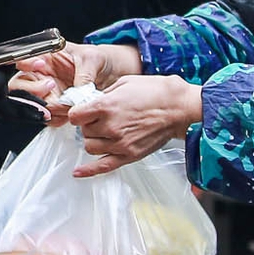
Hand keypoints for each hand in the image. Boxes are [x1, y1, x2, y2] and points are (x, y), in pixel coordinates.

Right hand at [16, 43, 143, 120]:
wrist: (111, 75)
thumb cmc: (98, 59)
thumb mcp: (92, 59)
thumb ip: (83, 75)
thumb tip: (77, 93)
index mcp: (45, 58)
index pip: (23, 61)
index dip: (26, 64)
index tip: (39, 65)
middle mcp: (41, 76)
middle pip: (20, 86)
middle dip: (32, 90)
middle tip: (49, 88)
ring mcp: (47, 93)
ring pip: (33, 105)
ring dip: (47, 107)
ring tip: (66, 104)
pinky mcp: (56, 107)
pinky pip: (48, 117)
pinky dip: (56, 118)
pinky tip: (68, 113)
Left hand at [69, 75, 201, 177]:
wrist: (179, 107)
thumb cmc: (156, 92)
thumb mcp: (125, 82)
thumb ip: (104, 95)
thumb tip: (92, 103)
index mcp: (106, 106)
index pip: (74, 116)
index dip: (78, 113)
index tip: (83, 112)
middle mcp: (110, 127)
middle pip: (83, 132)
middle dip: (89, 125)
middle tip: (101, 118)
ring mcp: (120, 143)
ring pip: (90, 147)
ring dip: (94, 140)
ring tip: (105, 132)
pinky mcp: (129, 155)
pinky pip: (103, 167)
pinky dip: (88, 171)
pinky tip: (78, 172)